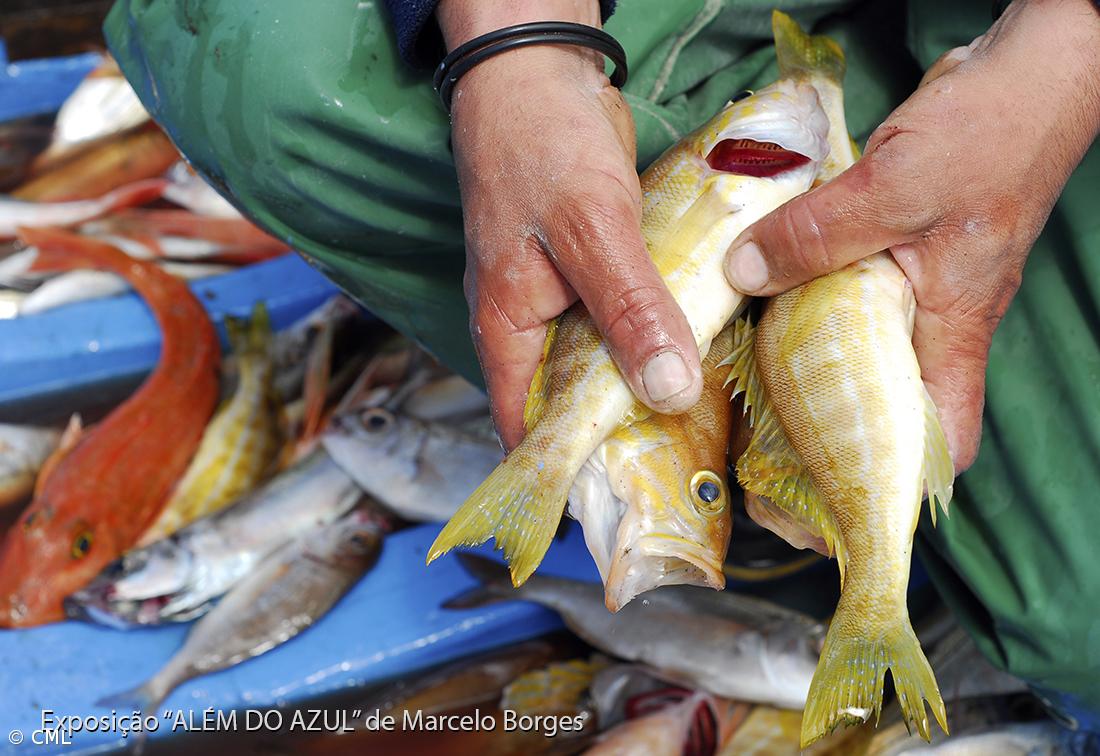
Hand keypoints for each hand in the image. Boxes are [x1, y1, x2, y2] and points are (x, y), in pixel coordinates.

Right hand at [438, 0, 701, 450]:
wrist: (539, 71)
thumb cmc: (541, 147)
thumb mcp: (590, 231)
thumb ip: (629, 309)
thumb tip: (668, 391)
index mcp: (506, 328)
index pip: (525, 427)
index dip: (565, 472)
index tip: (619, 505)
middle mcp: (528, 323)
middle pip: (567, 402)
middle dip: (614, 437)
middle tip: (678, 473)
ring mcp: (559, 296)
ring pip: (599, 362)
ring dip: (638, 386)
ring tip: (698, 426)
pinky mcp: (590, 269)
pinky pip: (620, 320)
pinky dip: (650, 338)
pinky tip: (694, 350)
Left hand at [723, 0, 1099, 470]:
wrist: (1023, 75)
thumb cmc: (988, 136)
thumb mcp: (893, 188)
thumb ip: (817, 235)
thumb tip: (742, 273)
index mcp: (951, 330)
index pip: (942, 437)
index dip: (896, 480)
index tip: (832, 497)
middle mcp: (935, 323)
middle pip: (884, 402)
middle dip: (830, 431)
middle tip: (760, 447)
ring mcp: (915, 289)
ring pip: (859, 349)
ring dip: (807, 362)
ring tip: (742, 385)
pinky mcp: (895, 254)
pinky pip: (846, 295)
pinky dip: (807, 303)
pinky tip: (761, 301)